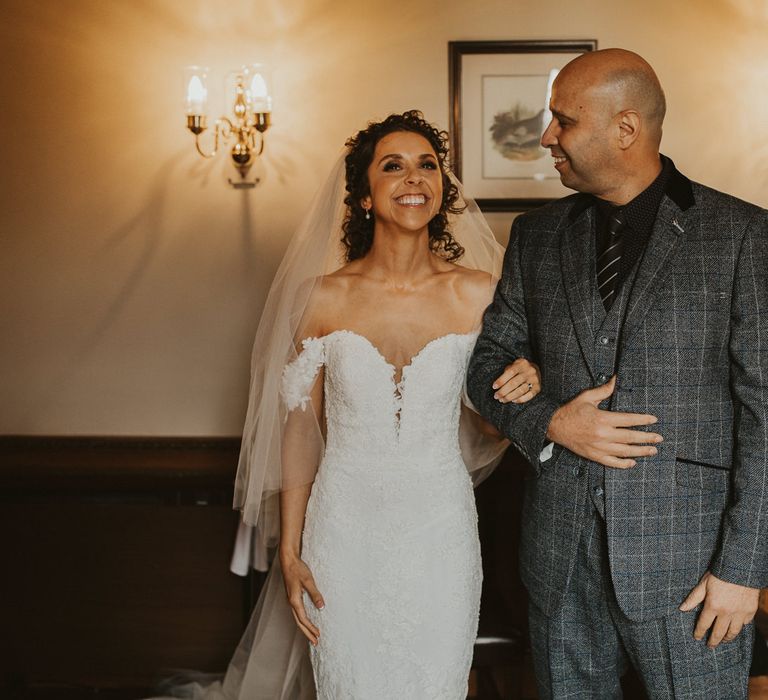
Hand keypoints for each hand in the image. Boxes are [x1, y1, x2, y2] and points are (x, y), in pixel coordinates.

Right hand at [281, 553, 324, 644]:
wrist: (288, 561)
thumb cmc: (298, 569)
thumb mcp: (308, 581)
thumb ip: (315, 594)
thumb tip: (322, 607)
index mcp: (294, 600)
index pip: (303, 619)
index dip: (310, 628)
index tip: (318, 635)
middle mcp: (291, 602)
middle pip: (299, 622)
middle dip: (307, 633)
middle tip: (315, 642)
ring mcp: (290, 600)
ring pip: (297, 618)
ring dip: (305, 627)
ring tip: (312, 635)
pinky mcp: (292, 596)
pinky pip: (297, 612)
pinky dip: (302, 620)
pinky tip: (307, 620)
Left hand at [492, 358, 540, 403]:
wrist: (535, 370)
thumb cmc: (520, 369)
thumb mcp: (513, 366)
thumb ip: (506, 372)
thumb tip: (497, 386)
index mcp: (522, 364)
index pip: (510, 372)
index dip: (501, 380)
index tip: (494, 387)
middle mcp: (529, 371)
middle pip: (514, 383)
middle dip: (503, 391)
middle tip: (496, 396)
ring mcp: (535, 380)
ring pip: (520, 391)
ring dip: (509, 397)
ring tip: (502, 400)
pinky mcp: (538, 388)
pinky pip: (529, 396)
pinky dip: (520, 400)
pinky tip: (513, 400)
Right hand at [546, 375, 661, 468]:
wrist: (553, 426)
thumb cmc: (571, 410)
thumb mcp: (586, 397)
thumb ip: (604, 390)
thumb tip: (617, 379)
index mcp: (602, 419)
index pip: (629, 420)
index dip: (643, 420)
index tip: (654, 420)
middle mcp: (602, 434)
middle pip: (630, 437)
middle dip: (647, 438)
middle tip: (659, 438)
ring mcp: (598, 447)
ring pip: (624, 451)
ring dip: (640, 451)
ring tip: (652, 451)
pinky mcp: (593, 455)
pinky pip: (611, 462)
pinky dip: (623, 463)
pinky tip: (632, 462)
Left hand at [680, 571, 759, 647]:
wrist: (741, 569)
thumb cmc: (719, 574)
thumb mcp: (703, 584)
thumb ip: (693, 598)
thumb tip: (682, 608)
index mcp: (713, 606)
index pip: (704, 624)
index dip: (699, 632)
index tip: (697, 637)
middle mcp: (726, 613)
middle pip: (719, 632)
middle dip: (713, 641)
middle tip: (710, 646)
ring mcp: (740, 613)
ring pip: (733, 632)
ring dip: (727, 638)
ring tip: (723, 640)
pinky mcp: (750, 611)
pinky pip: (744, 624)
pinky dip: (739, 628)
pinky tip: (735, 629)